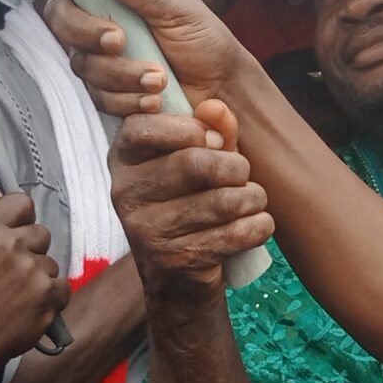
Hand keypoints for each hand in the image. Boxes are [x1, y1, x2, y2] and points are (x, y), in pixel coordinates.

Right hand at [0, 189, 69, 379]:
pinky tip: (29, 309)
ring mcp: (32, 271)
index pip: (21, 203)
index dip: (20, 218)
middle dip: (31, 251)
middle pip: (41, 233)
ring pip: (51, 263)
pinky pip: (62, 287)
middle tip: (10, 274)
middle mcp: (10, 246)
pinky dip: (51, 299)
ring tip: (14, 298)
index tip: (15, 232)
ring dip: (39, 278)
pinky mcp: (48, 296)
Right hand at [18, 0, 255, 119]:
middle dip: (87, 32)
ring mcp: (100, 55)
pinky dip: (127, 99)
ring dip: (121, 74)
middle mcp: (99, 16)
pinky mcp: (107, 90)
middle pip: (60, 19)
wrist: (222, 90)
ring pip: (82, 64)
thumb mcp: (182, 8)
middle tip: (121, 41)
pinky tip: (154, 99)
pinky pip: (98, 96)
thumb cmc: (204, 40)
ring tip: (160, 79)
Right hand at [112, 101, 275, 306]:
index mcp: (124, 158)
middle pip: (194, 163)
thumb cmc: (190, 200)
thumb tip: (217, 108)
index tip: (215, 141)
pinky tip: (258, 224)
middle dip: (235, 166)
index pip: (143, 128)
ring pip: (221, 201)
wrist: (178, 274)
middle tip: (243, 174)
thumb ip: (211, 129)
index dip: (189, 129)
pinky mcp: (172, 260)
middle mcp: (125, 192)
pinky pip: (233, 235)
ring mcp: (145, 230)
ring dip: (252, 198)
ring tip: (254, 199)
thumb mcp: (199, 157)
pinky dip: (258, 226)